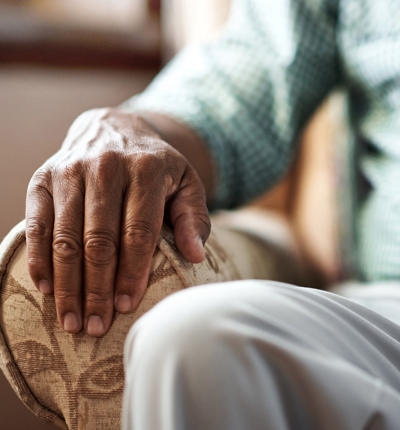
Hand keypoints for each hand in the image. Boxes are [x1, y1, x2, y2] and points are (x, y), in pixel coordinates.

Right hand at [26, 108, 209, 336]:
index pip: (139, 232)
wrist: (114, 128)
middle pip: (100, 240)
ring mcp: (70, 171)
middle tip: (97, 327)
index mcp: (146, 169)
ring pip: (66, 237)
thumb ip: (193, 217)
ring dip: (68, 284)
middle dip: (97, 289)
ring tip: (72, 321)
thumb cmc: (155, 166)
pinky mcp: (44, 177)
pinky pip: (37, 224)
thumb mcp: (186, 183)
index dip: (133, 273)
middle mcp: (106, 166)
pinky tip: (47, 288)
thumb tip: (196, 256)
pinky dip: (40, 259)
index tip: (128, 306)